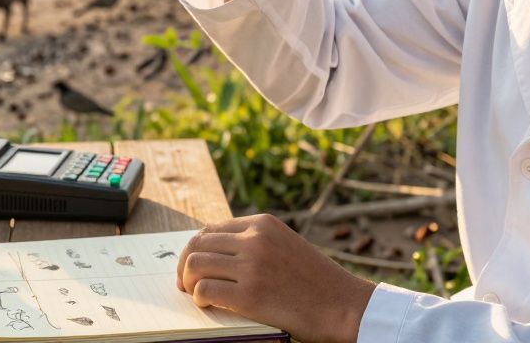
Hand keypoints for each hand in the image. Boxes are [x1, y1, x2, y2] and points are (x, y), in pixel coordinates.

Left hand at [175, 214, 376, 342]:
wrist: (343, 305)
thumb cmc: (314, 281)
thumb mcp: (285, 246)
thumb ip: (255, 243)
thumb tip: (213, 253)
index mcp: (263, 223)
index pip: (211, 229)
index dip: (197, 249)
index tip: (194, 266)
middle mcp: (254, 239)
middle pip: (198, 244)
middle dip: (186, 265)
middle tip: (186, 283)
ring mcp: (251, 266)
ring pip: (195, 265)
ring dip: (189, 282)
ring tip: (196, 294)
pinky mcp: (249, 294)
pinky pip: (204, 291)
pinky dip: (199, 299)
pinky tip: (208, 306)